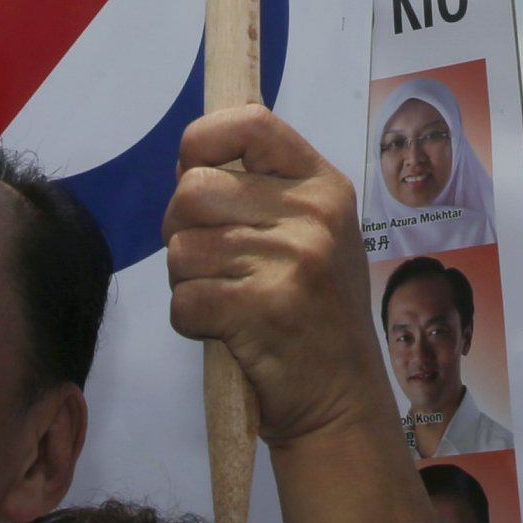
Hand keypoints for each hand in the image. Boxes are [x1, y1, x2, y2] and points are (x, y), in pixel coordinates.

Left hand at [166, 105, 375, 445]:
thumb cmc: (316, 314)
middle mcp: (312, 214)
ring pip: (179, 248)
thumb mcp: (314, 235)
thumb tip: (187, 163)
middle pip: (192, 190)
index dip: (202, 140)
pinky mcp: (261, 310)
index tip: (194, 170)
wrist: (343, 401)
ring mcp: (290, 261)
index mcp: (323, 185)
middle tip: (209, 261)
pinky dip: (189, 320)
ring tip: (223, 298)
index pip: (250, 122)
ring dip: (185, 279)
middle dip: (181, 228)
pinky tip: (223, 330)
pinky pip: (182, 299)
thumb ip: (262, 192)